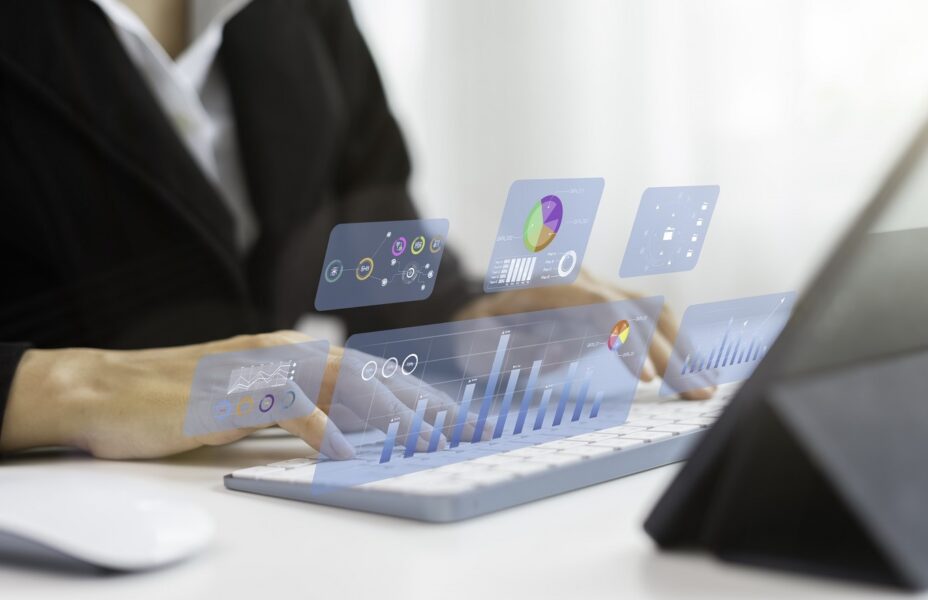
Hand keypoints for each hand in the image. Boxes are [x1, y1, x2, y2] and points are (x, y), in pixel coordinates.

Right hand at [0, 330, 490, 459]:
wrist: (104, 392)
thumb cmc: (176, 402)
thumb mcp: (251, 405)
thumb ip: (298, 410)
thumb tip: (350, 435)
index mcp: (291, 353)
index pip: (370, 371)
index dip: (416, 393)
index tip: (456, 417)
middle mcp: (284, 352)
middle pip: (370, 374)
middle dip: (422, 402)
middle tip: (466, 429)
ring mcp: (259, 367)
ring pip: (342, 385)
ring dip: (388, 416)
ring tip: (428, 442)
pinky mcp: (231, 392)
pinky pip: (290, 411)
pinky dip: (323, 433)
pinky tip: (347, 456)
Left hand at [454, 271, 713, 398]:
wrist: (479, 306)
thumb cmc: (475, 331)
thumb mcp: (476, 341)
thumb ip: (510, 347)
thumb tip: (559, 351)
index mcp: (550, 286)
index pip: (600, 307)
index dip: (628, 339)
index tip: (646, 379)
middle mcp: (582, 280)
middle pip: (637, 308)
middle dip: (670, 352)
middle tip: (695, 393)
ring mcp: (600, 289)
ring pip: (652, 310)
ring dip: (682, 348)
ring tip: (704, 386)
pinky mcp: (611, 304)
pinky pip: (650, 318)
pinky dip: (674, 344)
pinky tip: (691, 372)